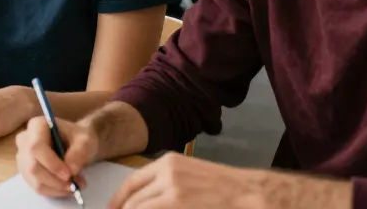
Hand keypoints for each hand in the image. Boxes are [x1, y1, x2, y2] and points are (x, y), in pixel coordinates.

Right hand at [16, 116, 96, 197]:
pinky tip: (66, 188)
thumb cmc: (79, 139)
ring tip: (75, 185)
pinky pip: (36, 187)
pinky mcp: (26, 171)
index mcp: (36, 126)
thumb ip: (79, 153)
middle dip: (55, 180)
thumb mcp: (86, 141)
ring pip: (34, 180)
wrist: (77, 144)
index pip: (36, 147)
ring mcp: (23, 157)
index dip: (51, 164)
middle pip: (33, 166)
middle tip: (75, 185)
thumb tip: (71, 170)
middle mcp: (24, 140)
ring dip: (56, 187)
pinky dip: (54, 191)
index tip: (69, 175)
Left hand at [108, 152, 264, 208]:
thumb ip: (166, 185)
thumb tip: (143, 201)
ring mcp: (171, 189)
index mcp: (167, 162)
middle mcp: (165, 173)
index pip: (131, 182)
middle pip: (132, 200)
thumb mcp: (190, 176)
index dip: (118, 200)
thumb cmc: (223, 187)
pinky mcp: (177, 203)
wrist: (249, 194)